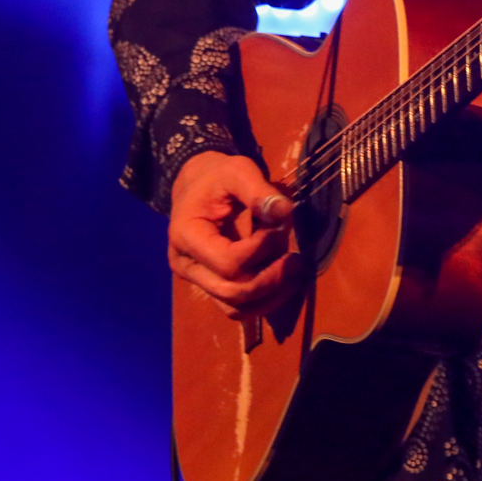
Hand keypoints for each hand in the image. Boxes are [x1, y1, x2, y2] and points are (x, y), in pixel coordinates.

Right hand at [167, 151, 304, 318]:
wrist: (197, 185)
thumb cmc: (217, 177)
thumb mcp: (237, 171)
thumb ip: (259, 191)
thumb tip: (285, 213)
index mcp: (186, 236)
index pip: (227, 262)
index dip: (261, 251)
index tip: (281, 228)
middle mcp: (186, 265)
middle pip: (231, 292)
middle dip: (270, 279)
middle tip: (296, 259)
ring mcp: (197, 280)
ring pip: (235, 309)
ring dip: (270, 296)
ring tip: (294, 273)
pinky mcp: (211, 286)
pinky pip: (237, 308)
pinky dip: (264, 301)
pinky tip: (285, 282)